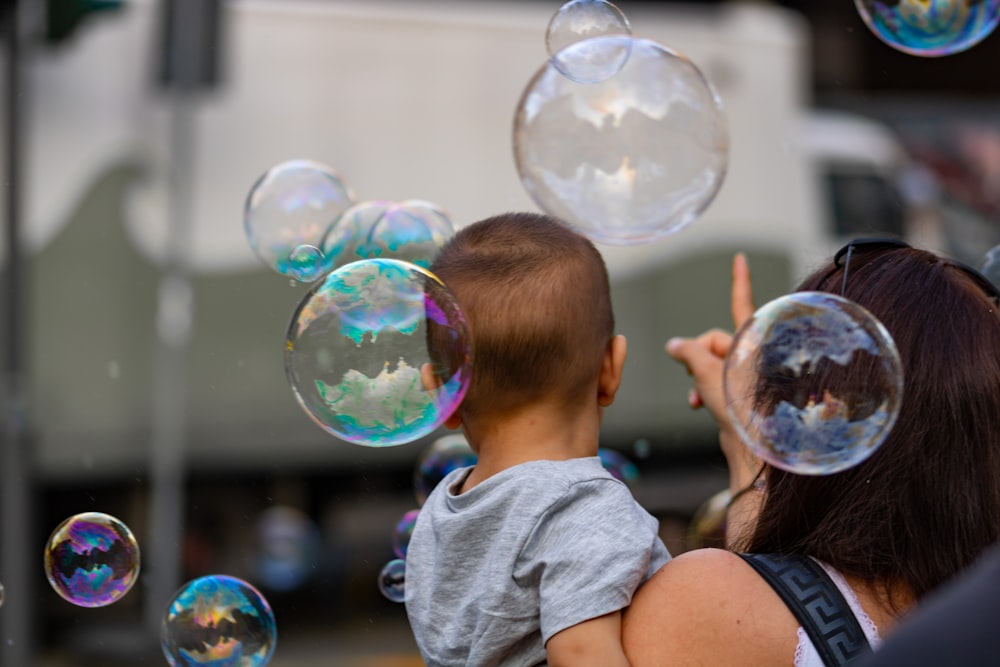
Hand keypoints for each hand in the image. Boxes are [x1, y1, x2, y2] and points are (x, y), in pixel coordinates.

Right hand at [665, 254, 760, 486]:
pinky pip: (714, 381)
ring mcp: (746, 374)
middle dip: (697, 358)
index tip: (740, 258)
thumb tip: (673, 344)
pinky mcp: (741, 393)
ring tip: (697, 398)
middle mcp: (751, 355)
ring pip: (711, 364)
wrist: (754, 445)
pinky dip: (703, 390)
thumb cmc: (739, 404)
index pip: (741, 302)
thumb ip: (688, 352)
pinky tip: (698, 405)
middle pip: (714, 341)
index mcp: (750, 342)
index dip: (739, 280)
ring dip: (698, 379)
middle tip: (694, 378)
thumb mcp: (706, 371)